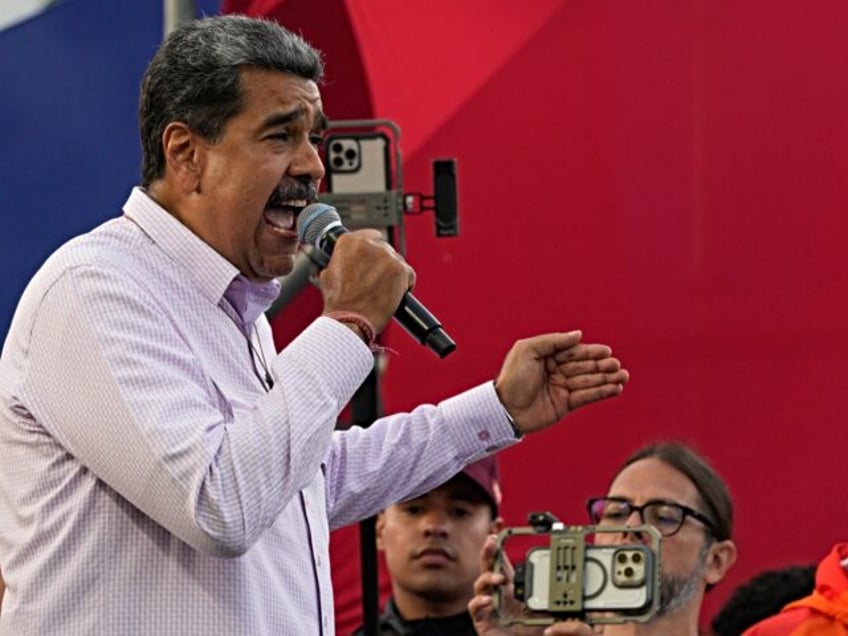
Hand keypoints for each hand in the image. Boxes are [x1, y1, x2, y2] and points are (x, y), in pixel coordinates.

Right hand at [318, 229, 414, 331]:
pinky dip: (405, 284)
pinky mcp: (401, 270)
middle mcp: (369, 244)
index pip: (369, 236)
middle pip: (384, 248)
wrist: (350, 320)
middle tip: (376, 279)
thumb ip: (340, 260)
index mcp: (349, 241)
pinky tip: (396, 293)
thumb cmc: (339, 302)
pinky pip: (408, 273)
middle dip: (381, 262)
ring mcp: (387, 256)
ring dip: (393, 273)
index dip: (372, 251)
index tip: (372, 259)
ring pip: (396, 260)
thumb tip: (346, 260)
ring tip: (383, 290)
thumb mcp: (328, 274)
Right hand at [469, 535, 598, 635]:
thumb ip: (559, 600)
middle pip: (488, 567)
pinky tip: (489, 599)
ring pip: (479, 584)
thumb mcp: (549, 613)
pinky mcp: (483, 622)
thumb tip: (577, 590)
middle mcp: (498, 595)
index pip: (502, 563)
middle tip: (491, 541)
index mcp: (511, 589)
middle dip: (487, 552)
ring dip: (488, 578)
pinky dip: (480, 601)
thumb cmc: (535, 633)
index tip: (498, 531)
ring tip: (499, 578)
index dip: (498, 547)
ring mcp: (489, 607)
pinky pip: (475, 608)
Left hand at [493, 331, 627, 434]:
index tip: (607, 352)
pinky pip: (586, 397)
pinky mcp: (564, 405)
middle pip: (583, 366)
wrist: (504, 409)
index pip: (573, 352)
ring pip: (588, 381)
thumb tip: (578, 334)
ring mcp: (561, 388)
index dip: (590, 352)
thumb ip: (553, 340)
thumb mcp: (528, 350)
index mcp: (546, 356)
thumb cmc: (512, 378)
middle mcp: (555, 371)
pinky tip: (616, 388)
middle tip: (617, 365)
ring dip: (606, 378)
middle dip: (602, 365)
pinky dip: (602, 392)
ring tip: (623, 376)